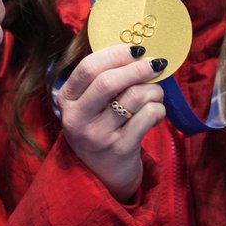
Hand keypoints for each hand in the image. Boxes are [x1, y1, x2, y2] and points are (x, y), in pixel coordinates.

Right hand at [58, 44, 165, 202]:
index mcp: (66, 100)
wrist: (101, 176)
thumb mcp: (87, 105)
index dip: (115, 54)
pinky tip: (156, 111)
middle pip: (108, 82)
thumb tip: (135, 52)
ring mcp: (98, 135)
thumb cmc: (98, 129)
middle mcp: (77, 118)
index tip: (136, 50)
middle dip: (137, 68)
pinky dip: (158, 109)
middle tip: (156, 64)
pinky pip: (147, 117)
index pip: (87, 68)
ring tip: (156, 93)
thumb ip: (101, 79)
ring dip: (153, 90)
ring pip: (133, 98)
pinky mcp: (120, 149)